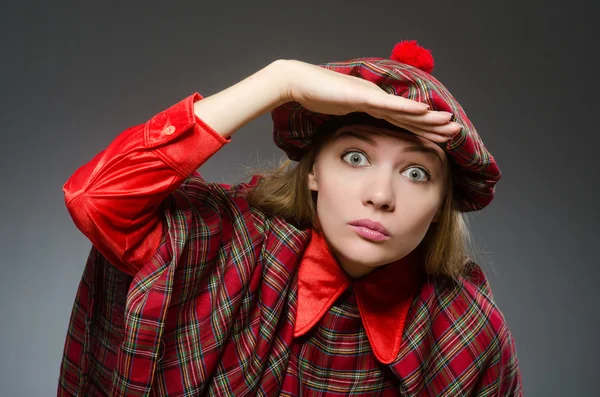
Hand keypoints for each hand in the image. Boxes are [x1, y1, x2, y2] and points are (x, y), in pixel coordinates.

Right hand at [281, 60, 460, 142]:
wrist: (298, 83)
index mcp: (373, 104)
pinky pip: (387, 105)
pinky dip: (406, 109)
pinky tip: (423, 112)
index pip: (402, 120)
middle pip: (410, 116)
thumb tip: (358, 135)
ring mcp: (371, 96)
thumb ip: (351, 120)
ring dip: (428, 118)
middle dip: (433, 125)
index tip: (440, 137)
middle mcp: (377, 99)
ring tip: (448, 123)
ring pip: (405, 110)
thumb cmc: (316, 97)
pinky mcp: (362, 96)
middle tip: (456, 132)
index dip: (422, 129)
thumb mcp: (339, 113)